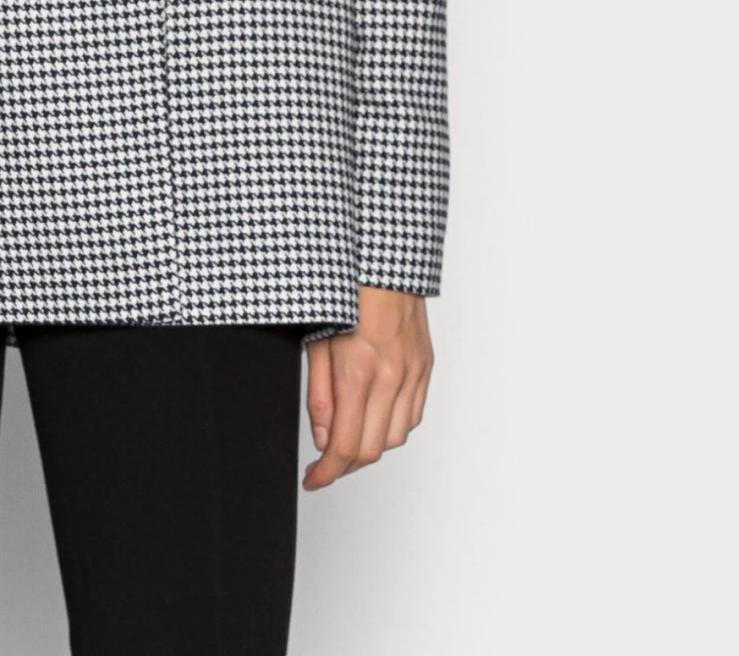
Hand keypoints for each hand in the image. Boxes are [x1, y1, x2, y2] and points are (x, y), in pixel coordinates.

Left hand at [302, 286, 432, 488]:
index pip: (345, 445)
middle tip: (324, 465)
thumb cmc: (344, 290)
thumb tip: (323, 441)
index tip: (313, 480)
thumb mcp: (316, 339)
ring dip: (370, 447)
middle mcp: (391, 377)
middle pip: (372, 450)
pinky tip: (374, 417)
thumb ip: (319, 394)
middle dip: (344, 466)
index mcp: (359, 370)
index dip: (327, 473)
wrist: (384, 258)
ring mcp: (413, 373)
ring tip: (347, 438)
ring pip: (395, 438)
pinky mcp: (425, 367)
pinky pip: (413, 416)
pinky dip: (392, 427)